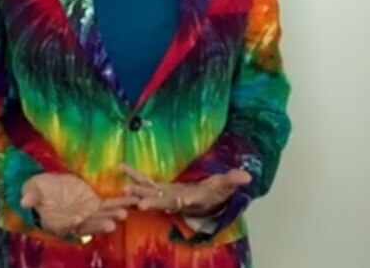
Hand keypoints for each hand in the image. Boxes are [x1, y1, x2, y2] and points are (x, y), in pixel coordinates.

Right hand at [20, 173, 138, 237]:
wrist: (48, 186)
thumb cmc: (37, 190)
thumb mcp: (32, 191)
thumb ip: (31, 197)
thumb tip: (24, 202)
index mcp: (58, 222)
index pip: (66, 226)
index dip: (73, 224)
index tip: (79, 219)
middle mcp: (75, 222)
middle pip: (89, 224)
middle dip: (100, 224)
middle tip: (111, 224)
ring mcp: (87, 214)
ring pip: (102, 216)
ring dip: (113, 215)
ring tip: (124, 213)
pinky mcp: (95, 204)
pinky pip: (110, 205)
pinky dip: (120, 204)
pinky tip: (132, 201)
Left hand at [119, 163, 251, 216]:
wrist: (208, 198)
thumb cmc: (217, 191)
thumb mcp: (226, 185)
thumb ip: (233, 180)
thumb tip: (247, 176)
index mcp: (192, 199)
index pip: (184, 201)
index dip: (176, 201)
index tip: (168, 202)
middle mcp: (177, 200)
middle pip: (162, 202)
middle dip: (150, 202)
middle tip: (137, 203)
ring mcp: (167, 196)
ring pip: (150, 194)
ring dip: (137, 191)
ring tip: (124, 188)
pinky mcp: (161, 189)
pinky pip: (146, 183)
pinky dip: (134, 176)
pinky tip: (122, 168)